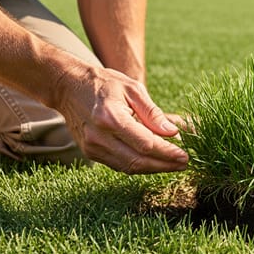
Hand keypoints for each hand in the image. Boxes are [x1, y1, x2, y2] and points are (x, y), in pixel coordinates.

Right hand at [52, 65, 188, 173]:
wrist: (69, 87)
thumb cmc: (105, 84)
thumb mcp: (133, 89)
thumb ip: (153, 113)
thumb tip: (173, 133)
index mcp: (111, 117)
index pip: (145, 144)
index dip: (167, 153)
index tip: (184, 155)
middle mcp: (99, 136)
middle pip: (138, 161)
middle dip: (164, 165)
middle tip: (184, 164)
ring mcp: (92, 147)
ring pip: (129, 167)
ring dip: (154, 169)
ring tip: (173, 164)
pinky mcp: (90, 153)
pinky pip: (120, 165)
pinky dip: (139, 166)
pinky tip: (155, 162)